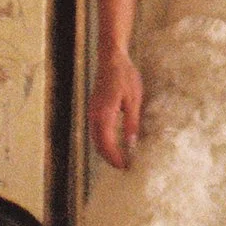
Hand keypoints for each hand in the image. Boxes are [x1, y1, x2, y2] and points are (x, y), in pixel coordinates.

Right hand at [90, 47, 144, 170]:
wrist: (111, 58)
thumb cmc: (125, 76)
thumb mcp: (133, 100)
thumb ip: (131, 123)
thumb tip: (131, 145)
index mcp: (103, 115)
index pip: (107, 144)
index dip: (115, 158)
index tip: (125, 167)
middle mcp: (94, 115)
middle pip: (98, 144)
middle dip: (109, 158)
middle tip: (123, 167)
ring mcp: (92, 112)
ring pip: (95, 138)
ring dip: (105, 150)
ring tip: (119, 159)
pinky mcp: (93, 108)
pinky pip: (95, 130)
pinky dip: (102, 141)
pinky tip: (112, 143)